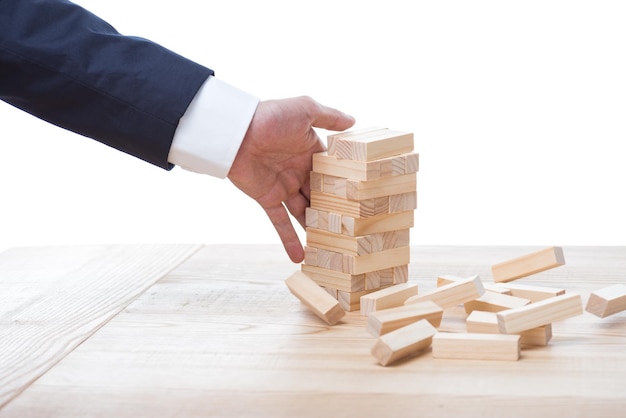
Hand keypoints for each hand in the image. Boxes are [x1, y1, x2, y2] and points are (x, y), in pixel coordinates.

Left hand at [227, 96, 354, 262]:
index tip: (361, 202)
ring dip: (316, 228)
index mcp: (310, 151)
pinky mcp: (268, 198)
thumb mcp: (305, 109)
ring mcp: (284, 186)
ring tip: (333, 246)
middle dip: (333, 211)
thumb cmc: (271, 116)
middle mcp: (299, 170)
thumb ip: (329, 117)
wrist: (235, 131)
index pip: (331, 172)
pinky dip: (289, 239)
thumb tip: (354, 122)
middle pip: (320, 195)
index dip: (345, 185)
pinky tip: (301, 257)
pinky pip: (280, 222)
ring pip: (304, 212)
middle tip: (351, 230)